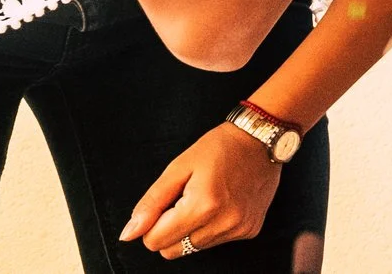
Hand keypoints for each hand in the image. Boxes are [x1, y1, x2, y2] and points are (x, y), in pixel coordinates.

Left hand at [123, 121, 281, 258]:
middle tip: (184, 200)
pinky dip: (212, 227)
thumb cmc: (218, 148)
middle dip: (170, 231)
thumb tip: (129, 234)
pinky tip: (223, 203)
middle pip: (173, 251)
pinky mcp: (250, 230)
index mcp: (203, 206)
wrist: (262, 138)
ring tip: (206, 198)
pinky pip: (216, 242)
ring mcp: (240, 229)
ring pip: (194, 248)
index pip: (155, 241)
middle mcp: (224, 223)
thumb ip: (151, 203)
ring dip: (192, 229)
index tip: (168, 201)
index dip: (153, 223)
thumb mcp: (178, 168)